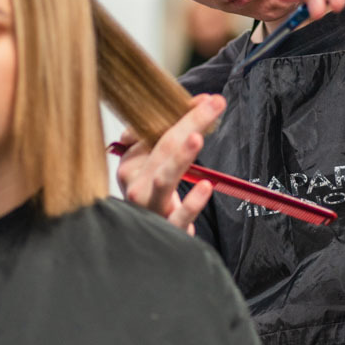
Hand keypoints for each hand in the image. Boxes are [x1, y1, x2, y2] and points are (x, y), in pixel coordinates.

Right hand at [110, 93, 224, 233]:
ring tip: (197, 138)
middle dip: (190, 123)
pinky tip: (205, 187)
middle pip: (162, 148)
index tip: (207, 100)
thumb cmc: (155, 199)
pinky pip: (179, 215)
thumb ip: (170, 136)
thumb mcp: (153, 167)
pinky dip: (192, 202)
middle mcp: (135, 184)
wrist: (147, 244)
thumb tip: (201, 102)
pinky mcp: (166, 230)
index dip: (180, 115)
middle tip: (214, 104)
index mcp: (130, 164)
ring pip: (164, 179)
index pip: (153, 132)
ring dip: (181, 157)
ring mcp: (148, 207)